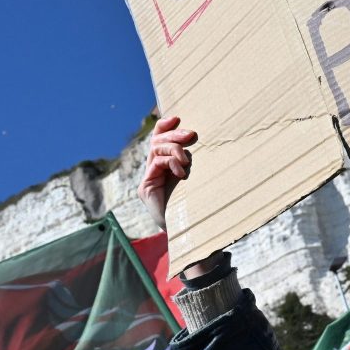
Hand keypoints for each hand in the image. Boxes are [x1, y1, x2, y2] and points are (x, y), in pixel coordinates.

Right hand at [138, 115, 196, 230]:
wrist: (190, 231)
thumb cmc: (200, 204)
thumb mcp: (198, 176)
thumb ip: (195, 160)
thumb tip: (203, 138)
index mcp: (166, 165)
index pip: (160, 138)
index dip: (165, 126)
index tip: (177, 118)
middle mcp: (154, 170)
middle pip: (157, 141)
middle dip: (173, 134)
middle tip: (191, 134)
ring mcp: (148, 179)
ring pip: (155, 150)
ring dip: (174, 149)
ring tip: (186, 159)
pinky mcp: (145, 188)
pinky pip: (155, 165)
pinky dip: (169, 163)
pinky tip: (181, 172)